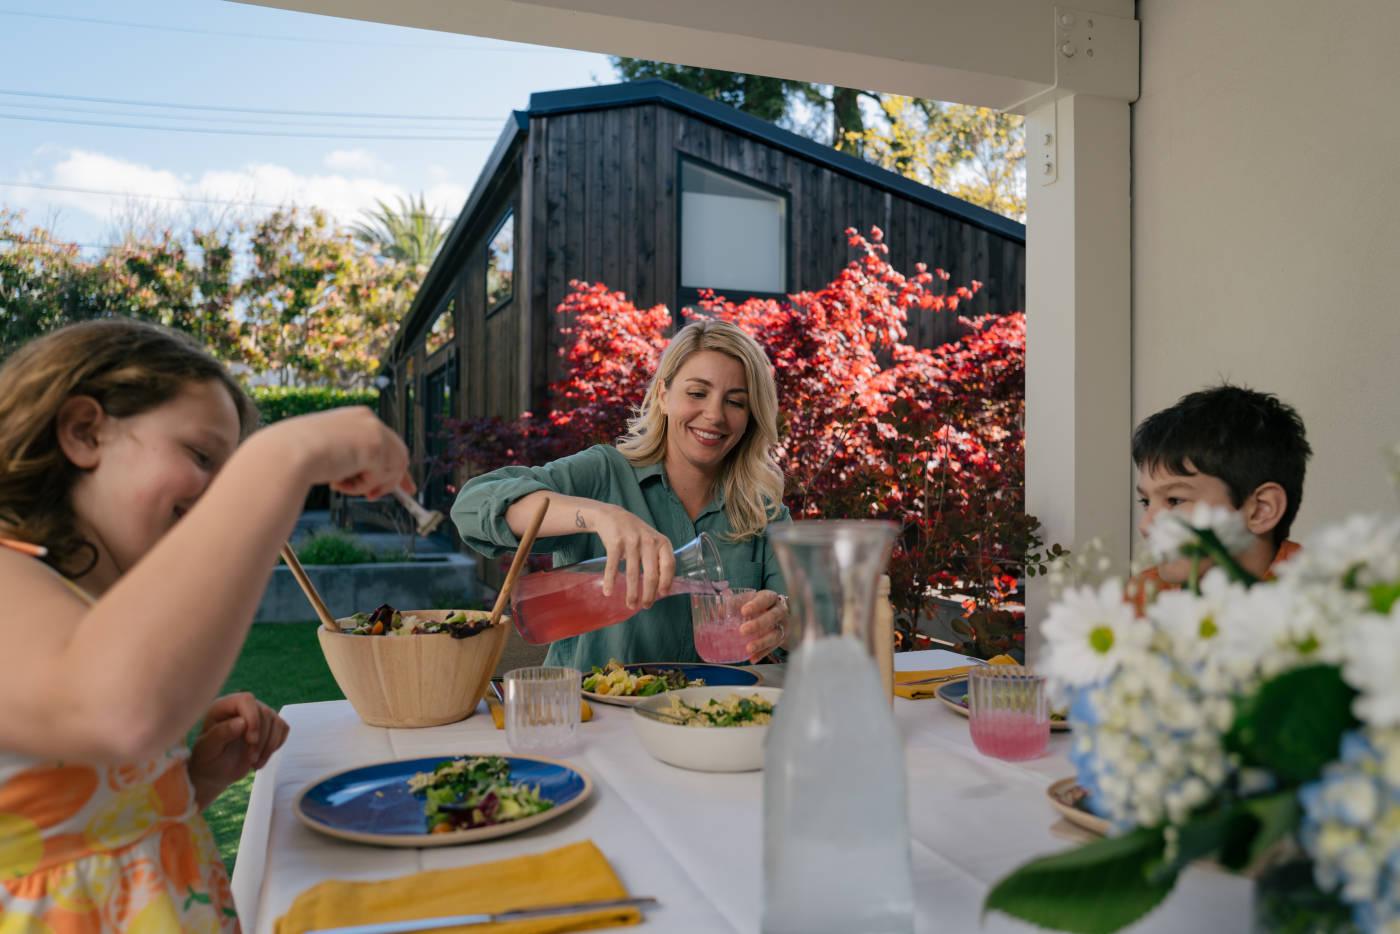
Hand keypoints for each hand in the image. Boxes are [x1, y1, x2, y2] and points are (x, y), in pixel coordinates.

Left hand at [188, 692, 288, 808]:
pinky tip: (262, 757)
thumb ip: (220, 734)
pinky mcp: (270, 725)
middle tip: (251, 760)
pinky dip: (276, 745)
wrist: (216, 771)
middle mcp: (243, 706)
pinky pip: (283, 729)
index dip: (253, 718)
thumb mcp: (207, 750)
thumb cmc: (207, 759)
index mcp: (224, 706)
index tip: (251, 741)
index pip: (246, 700)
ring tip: (255, 763)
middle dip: (261, 739)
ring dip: (269, 745)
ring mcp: (258, 715)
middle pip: (264, 712)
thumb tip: (242, 722)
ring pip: (276, 721)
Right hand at [274, 407, 412, 500]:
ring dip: (368, 485)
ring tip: (342, 484)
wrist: (286, 453)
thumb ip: (353, 455)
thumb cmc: (296, 452)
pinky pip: (380, 478)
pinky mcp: (375, 447)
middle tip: (374, 497)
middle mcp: (370, 420)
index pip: (389, 442)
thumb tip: (369, 472)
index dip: (396, 466)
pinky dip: (361, 487)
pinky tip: (339, 481)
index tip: (404, 486)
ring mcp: (374, 432)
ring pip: (392, 470)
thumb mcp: (331, 448)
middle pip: (399, 455)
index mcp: (358, 417)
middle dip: (392, 481)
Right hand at [589, 505, 675, 609]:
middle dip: (649, 594)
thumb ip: (659, 559)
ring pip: (632, 573)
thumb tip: (663, 588)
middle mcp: (648, 541)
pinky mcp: (615, 542)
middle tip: (646, 606)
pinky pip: (613, 566)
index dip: (666, 582)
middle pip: (651, 574)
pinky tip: (608, 592)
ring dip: (632, 592)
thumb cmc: (636, 534)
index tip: (662, 595)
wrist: (613, 516)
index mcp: (662, 542)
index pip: (669, 565)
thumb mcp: (653, 541)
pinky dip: (610, 581)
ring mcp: (631, 541)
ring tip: (631, 605)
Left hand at [739, 590, 788, 662]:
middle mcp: (780, 611)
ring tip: (749, 649)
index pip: (765, 599)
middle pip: (772, 617)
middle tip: (742, 631)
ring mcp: (783, 626)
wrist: (779, 613)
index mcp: (770, 598)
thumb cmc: (760, 604)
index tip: (743, 611)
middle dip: (758, 624)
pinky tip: (753, 658)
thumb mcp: (749, 599)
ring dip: (762, 643)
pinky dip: (763, 653)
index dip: (756, 605)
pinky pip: (773, 648)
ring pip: (776, 635)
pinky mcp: (782, 639)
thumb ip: (734, 603)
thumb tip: (718, 611)